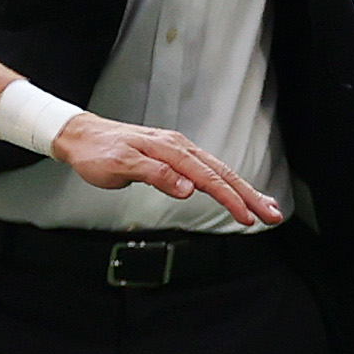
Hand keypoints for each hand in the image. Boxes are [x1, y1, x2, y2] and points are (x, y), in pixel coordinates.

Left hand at [51, 114, 281, 225]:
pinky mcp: (173, 156)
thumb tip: (188, 188)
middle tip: (273, 215)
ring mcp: (178, 151)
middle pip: (223, 173)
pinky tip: (234, 192)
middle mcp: (179, 148)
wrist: (80, 136)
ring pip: (218, 171)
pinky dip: (225, 183)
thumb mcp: (119, 165)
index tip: (247, 218)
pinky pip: (206, 170)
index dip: (230, 199)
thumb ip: (154, 175)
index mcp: (170, 150)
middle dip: (250, 195)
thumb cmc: (96, 152)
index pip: (208, 178)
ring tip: (265, 207)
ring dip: (243, 190)